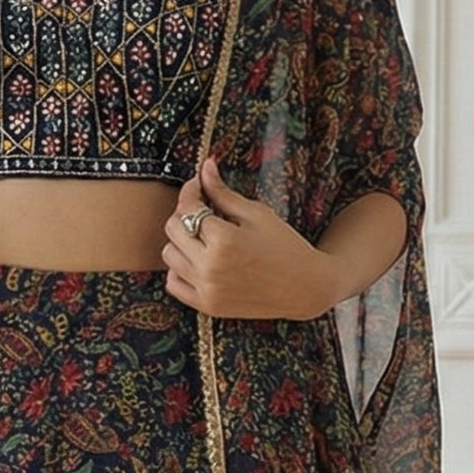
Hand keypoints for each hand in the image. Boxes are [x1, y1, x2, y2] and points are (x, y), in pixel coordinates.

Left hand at [161, 158, 337, 319]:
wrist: (304, 288)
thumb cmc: (286, 247)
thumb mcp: (256, 214)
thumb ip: (223, 193)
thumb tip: (205, 167)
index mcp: (224, 239)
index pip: (188, 207)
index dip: (191, 191)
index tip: (198, 185)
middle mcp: (209, 266)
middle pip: (172, 229)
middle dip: (184, 214)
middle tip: (204, 210)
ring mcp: (206, 289)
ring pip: (169, 255)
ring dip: (181, 242)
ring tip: (204, 237)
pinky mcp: (207, 305)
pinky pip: (174, 284)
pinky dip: (180, 270)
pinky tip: (198, 260)